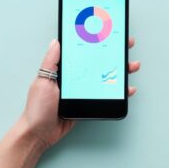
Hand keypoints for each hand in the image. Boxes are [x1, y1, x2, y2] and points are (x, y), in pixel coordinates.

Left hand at [19, 38, 140, 149]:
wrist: (40, 134)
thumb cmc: (37, 108)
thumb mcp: (42, 81)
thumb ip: (50, 62)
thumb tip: (56, 41)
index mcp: (63, 70)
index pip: (82, 51)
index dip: (96, 42)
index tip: (108, 34)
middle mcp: (74, 78)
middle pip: (97, 62)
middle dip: (113, 54)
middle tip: (127, 46)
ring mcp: (82, 90)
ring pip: (105, 77)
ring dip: (120, 71)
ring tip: (131, 66)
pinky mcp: (87, 102)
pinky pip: (105, 94)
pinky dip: (118, 91)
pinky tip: (127, 89)